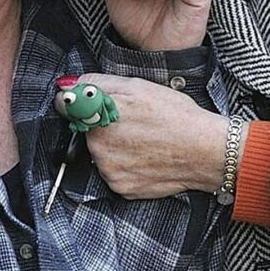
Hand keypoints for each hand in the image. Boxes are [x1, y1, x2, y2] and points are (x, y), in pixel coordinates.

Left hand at [78, 73, 234, 197]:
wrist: (205, 150)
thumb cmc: (175, 114)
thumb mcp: (136, 85)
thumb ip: (96, 83)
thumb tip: (67, 85)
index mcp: (97, 114)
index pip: (65, 105)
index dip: (76, 101)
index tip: (86, 103)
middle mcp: (97, 144)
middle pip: (85, 131)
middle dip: (101, 125)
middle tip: (131, 122)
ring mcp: (107, 169)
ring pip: (100, 153)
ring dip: (113, 147)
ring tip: (142, 140)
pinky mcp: (119, 187)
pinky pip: (113, 172)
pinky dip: (125, 165)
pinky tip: (145, 156)